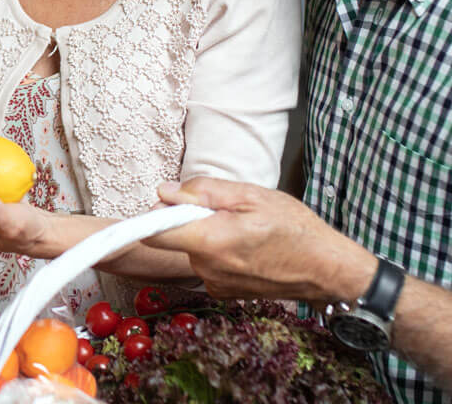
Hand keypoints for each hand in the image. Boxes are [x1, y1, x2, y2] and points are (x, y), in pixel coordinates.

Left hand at [143, 178, 376, 301]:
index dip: (154, 214)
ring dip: (207, 234)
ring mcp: (215, 283)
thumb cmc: (296, 230)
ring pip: (193, 249)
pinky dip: (218, 251)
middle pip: (176, 237)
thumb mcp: (251, 195)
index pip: (154, 233)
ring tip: (242, 228)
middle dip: (192, 218)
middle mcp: (207, 268)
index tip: (166, 203)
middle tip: (227, 210)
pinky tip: (246, 246)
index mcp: (210, 241)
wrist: (327, 271)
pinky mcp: (223, 291)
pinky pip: (207, 263)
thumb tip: (165, 191)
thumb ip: (203, 191)